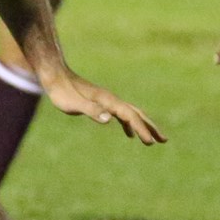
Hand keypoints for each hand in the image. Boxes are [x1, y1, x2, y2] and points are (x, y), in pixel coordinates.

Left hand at [39, 67, 165, 144]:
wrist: (56, 76)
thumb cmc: (62, 92)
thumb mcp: (73, 104)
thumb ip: (91, 110)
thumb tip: (109, 119)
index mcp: (108, 101)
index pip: (130, 116)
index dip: (141, 129)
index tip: (150, 142)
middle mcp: (111, 100)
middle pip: (136, 114)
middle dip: (150, 127)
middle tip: (164, 140)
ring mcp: (107, 101)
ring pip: (131, 114)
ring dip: (143, 126)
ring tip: (153, 139)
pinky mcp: (102, 103)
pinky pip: (121, 115)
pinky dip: (129, 125)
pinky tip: (129, 134)